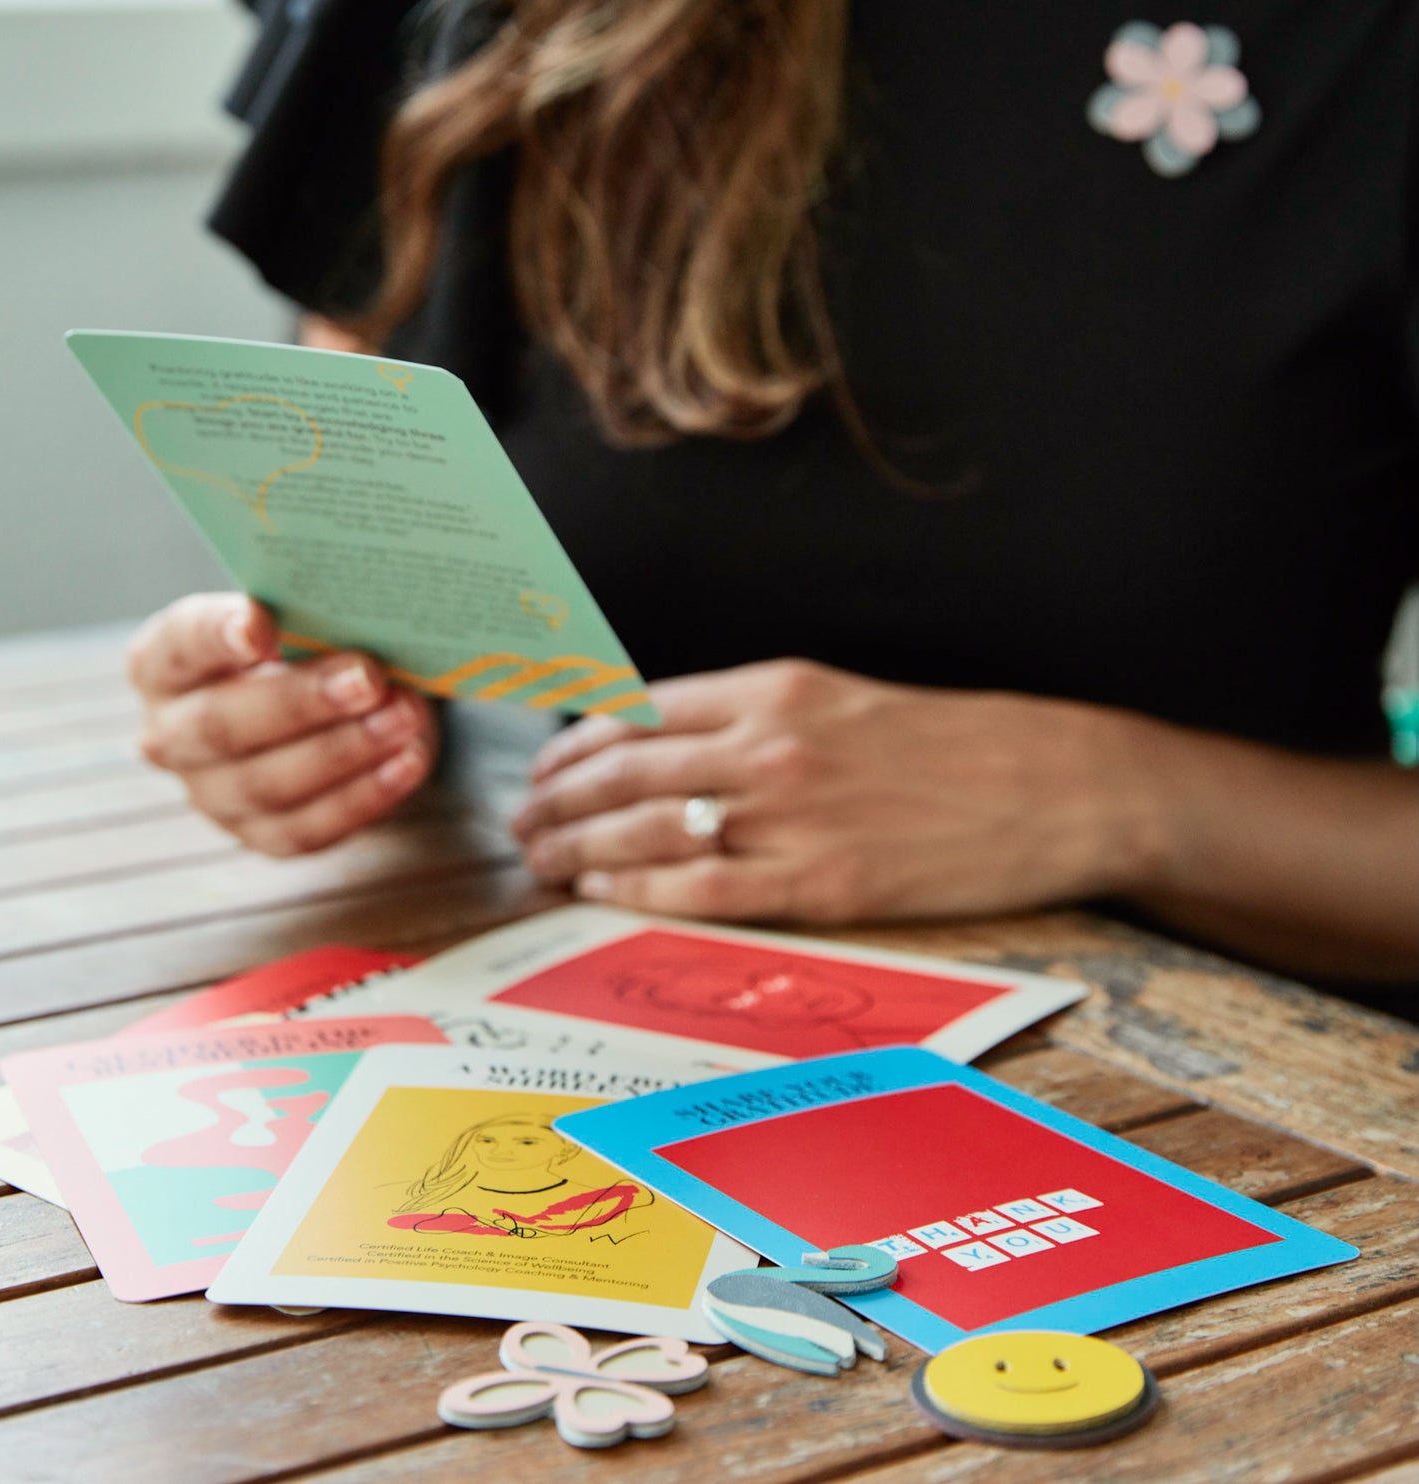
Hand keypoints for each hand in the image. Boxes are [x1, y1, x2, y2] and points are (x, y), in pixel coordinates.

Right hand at [128, 593, 439, 855]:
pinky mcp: (260, 835)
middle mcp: (171, 733)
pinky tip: (407, 762)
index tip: (261, 627)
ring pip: (268, 783)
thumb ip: (311, 614)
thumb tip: (361, 609)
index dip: (218, 635)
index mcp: (164, 663)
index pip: (181, 646)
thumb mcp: (300, 619)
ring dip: (345, 750)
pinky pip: (308, 826)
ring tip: (404, 718)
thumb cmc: (307, 650)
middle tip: (369, 679)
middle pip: (224, 724)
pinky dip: (364, 795)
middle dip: (302, 702)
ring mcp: (211, 794)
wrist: (327, 712)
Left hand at [511, 659, 1162, 922]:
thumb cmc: (957, 745)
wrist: (1058, 786)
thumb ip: (759, 720)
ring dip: (578, 843)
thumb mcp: (846, 703)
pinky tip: (601, 890)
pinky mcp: (823, 883)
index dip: (577, 744)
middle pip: (625, 769)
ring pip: (647, 826)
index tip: (545, 766)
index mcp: (777, 688)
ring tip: (541, 859)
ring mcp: (793, 814)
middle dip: (556, 797)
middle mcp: (770, 743)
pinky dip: (638, 886)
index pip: (641, 712)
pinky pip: (701, 886)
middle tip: (520, 822)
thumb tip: (676, 746)